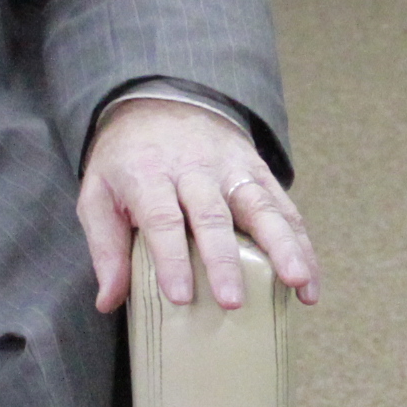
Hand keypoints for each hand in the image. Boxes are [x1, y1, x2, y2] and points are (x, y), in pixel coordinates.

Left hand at [77, 97, 319, 313]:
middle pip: (213, 216)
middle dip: (225, 261)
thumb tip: (108, 303)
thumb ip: (105, 248)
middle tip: (233, 302)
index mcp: (149, 175)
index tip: (180, 297)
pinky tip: (309, 279)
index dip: (172, 259)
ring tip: (297, 283)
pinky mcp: (258, 171)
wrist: (159, 103)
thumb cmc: (126, 163)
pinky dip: (301, 243)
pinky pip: (284, 207)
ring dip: (282, 247)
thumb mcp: (98, 195)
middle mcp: (194, 170)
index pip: (163, 219)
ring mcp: (231, 168)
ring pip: (261, 207)